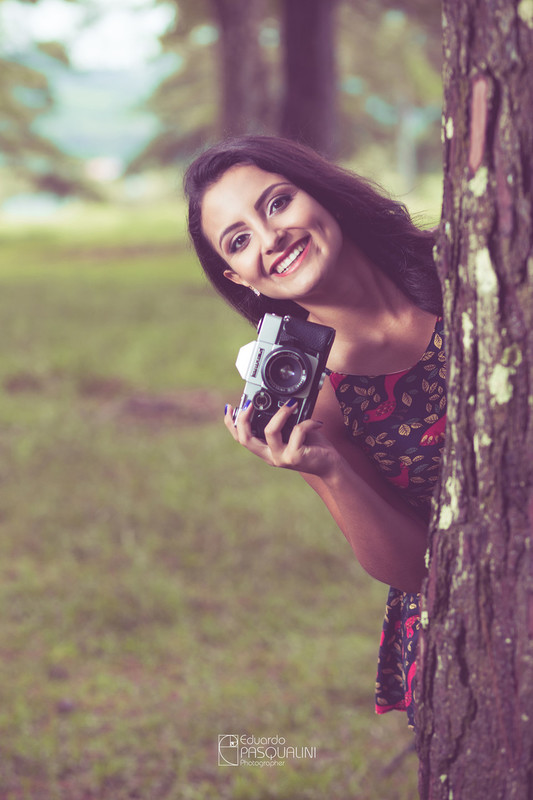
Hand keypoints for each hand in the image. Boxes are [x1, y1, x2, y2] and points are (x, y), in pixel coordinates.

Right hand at [223, 399, 341, 477]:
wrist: (330, 465)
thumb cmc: (312, 446)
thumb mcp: (292, 432)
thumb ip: (282, 422)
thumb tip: (277, 401)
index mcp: (265, 449)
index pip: (241, 438)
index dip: (231, 424)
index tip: (229, 408)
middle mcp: (270, 456)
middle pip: (245, 439)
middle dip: (244, 418)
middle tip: (251, 403)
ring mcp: (281, 458)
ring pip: (270, 431)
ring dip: (281, 413)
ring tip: (292, 403)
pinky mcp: (295, 457)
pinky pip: (297, 431)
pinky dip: (308, 422)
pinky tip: (316, 422)